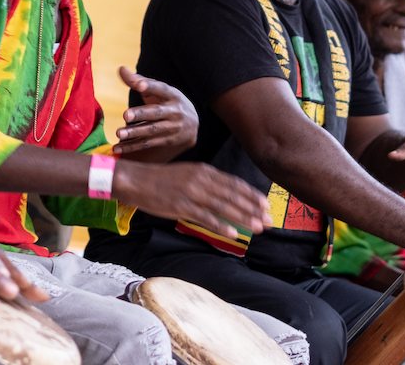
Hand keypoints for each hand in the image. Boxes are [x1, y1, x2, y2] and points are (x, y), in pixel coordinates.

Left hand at [113, 66, 197, 158]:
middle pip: (156, 112)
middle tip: (126, 114)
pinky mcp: (167, 141)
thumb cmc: (169, 102)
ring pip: (152, 130)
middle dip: (141, 114)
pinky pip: (148, 144)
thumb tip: (121, 68)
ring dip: (135, 133)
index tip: (139, 85)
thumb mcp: (159, 90)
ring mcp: (172, 128)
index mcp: (172, 95)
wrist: (192, 125)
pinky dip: (132, 147)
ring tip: (119, 134)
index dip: (150, 86)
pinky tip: (117, 148)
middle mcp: (174, 111)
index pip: (161, 89)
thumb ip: (139, 80)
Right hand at [113, 160, 270, 239]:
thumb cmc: (161, 179)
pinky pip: (205, 217)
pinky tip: (233, 234)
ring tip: (258, 228)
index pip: (234, 183)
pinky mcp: (181, 206)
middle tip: (268, 221)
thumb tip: (224, 193)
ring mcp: (191, 193)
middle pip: (233, 195)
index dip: (251, 195)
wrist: (136, 179)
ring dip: (243, 218)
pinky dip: (220, 226)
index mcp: (204, 170)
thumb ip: (206, 181)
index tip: (265, 204)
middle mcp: (201, 180)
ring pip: (223, 207)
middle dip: (253, 209)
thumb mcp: (187, 173)